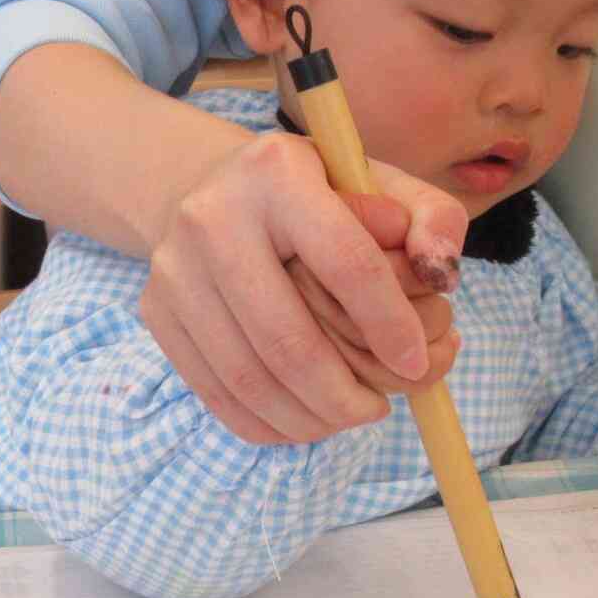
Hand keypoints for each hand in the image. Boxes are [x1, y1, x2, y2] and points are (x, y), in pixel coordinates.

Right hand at [140, 131, 467, 444]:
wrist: (207, 190)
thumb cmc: (312, 195)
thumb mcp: (377, 182)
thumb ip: (431, 217)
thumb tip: (442, 272)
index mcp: (277, 172)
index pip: (346, 263)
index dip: (390, 325)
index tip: (420, 363)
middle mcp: (213, 217)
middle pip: (286, 338)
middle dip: (343, 395)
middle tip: (379, 410)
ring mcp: (174, 268)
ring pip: (247, 377)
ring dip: (308, 418)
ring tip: (347, 416)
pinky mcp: (155, 311)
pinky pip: (215, 393)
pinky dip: (267, 424)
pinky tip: (305, 420)